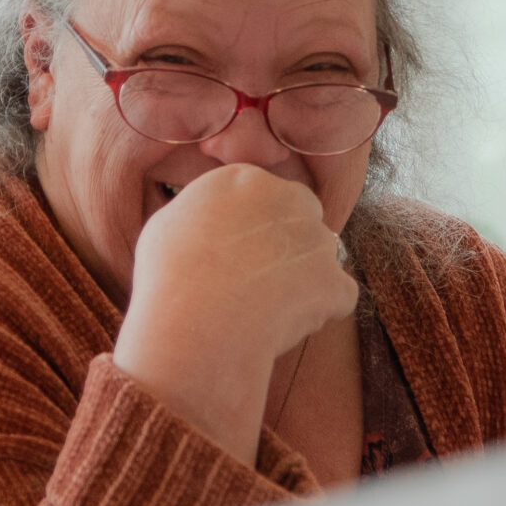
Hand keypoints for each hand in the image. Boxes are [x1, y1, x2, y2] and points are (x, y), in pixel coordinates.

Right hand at [113, 164, 357, 462]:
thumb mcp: (168, 225)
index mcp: (245, 179)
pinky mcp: (334, 281)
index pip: (265, 197)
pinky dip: (320, 313)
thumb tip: (211, 225)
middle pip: (301, 218)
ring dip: (303, 280)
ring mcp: (317, 239)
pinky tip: (283, 327)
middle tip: (257, 282)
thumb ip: (202, 214)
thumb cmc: (168, 278)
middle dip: (288, 246)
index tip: (236, 256)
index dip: (254, 230)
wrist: (195, 321)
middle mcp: (289, 197)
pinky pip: (337, 297)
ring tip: (264, 310)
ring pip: (320, 259)